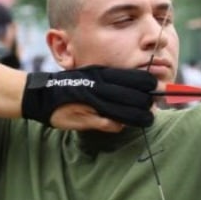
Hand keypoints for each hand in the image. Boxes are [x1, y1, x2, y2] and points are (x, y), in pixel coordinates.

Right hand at [21, 67, 156, 129]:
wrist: (42, 94)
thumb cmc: (72, 85)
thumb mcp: (93, 75)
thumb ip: (113, 81)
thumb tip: (135, 89)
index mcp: (103, 74)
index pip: (136, 78)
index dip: (150, 86)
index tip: (158, 91)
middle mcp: (101, 87)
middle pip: (136, 97)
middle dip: (148, 103)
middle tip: (152, 107)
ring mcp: (94, 103)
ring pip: (128, 112)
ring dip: (140, 117)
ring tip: (145, 119)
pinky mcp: (87, 119)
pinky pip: (111, 124)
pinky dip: (118, 125)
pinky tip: (120, 124)